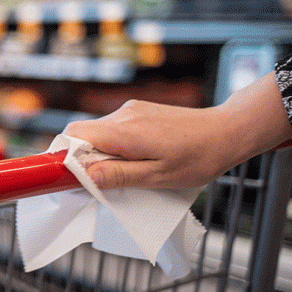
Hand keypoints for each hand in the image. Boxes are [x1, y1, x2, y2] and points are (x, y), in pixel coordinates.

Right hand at [63, 100, 235, 188]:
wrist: (227, 132)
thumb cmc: (198, 158)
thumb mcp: (158, 177)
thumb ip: (119, 175)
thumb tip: (85, 176)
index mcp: (123, 130)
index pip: (74, 135)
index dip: (65, 157)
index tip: (68, 178)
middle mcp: (123, 114)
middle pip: (83, 133)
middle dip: (82, 158)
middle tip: (97, 182)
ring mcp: (132, 109)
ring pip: (98, 131)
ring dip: (100, 153)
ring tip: (123, 174)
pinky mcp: (140, 110)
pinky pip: (114, 128)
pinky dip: (114, 145)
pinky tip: (134, 160)